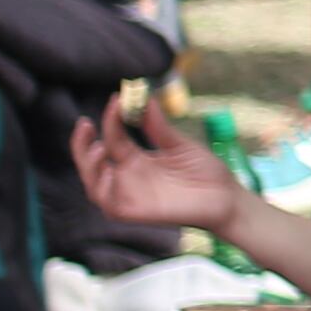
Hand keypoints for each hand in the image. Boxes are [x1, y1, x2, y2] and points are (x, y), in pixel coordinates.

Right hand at [70, 98, 242, 235]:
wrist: (227, 197)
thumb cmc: (205, 172)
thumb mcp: (180, 145)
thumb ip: (159, 127)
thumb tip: (145, 99)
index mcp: (138, 160)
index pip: (113, 139)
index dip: (110, 120)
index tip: (116, 100)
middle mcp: (129, 177)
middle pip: (93, 162)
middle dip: (82, 144)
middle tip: (85, 123)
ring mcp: (131, 195)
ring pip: (94, 185)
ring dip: (88, 166)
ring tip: (98, 147)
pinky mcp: (137, 212)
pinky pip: (110, 205)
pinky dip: (103, 190)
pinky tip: (110, 172)